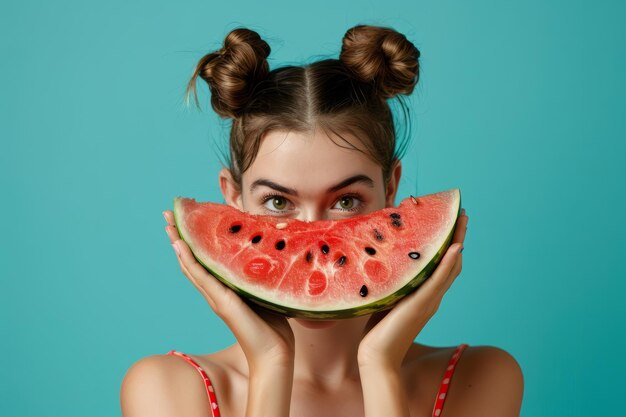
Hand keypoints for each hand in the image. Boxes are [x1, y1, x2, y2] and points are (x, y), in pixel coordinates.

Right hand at [163, 210, 294, 370]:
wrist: (274, 352)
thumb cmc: (273, 324)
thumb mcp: (264, 289)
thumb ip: (259, 273)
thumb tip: (269, 247)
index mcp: (225, 287)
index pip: (205, 259)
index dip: (194, 239)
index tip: (186, 218)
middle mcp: (216, 290)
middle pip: (192, 258)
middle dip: (180, 235)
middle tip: (168, 213)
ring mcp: (216, 296)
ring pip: (191, 265)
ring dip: (179, 243)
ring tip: (168, 223)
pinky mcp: (222, 301)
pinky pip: (201, 276)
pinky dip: (189, 260)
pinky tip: (180, 245)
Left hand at [357, 208, 468, 369]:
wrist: (377, 356)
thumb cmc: (378, 330)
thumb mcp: (387, 297)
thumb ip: (393, 282)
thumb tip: (384, 261)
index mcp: (425, 294)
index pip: (442, 265)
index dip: (449, 244)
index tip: (451, 222)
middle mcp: (432, 295)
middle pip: (451, 261)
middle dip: (457, 237)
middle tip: (462, 214)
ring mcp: (429, 300)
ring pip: (450, 266)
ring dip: (458, 242)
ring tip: (462, 221)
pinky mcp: (422, 304)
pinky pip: (439, 280)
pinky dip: (448, 264)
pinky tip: (455, 247)